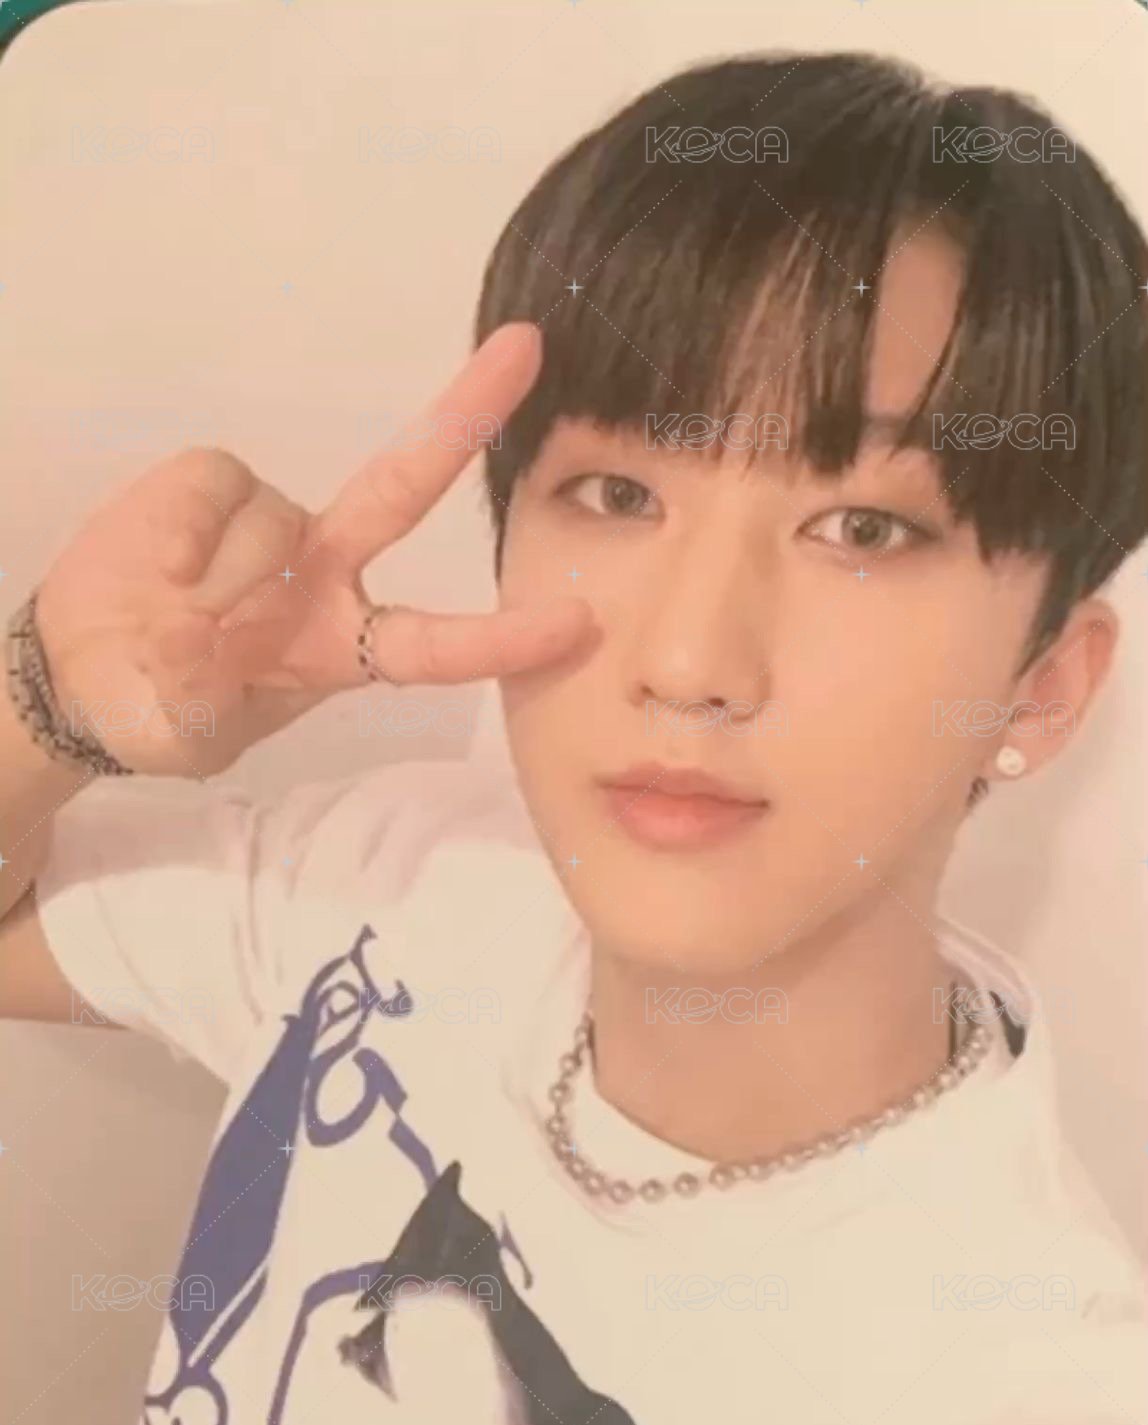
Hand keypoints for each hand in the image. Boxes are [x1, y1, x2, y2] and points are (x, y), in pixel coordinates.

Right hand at [34, 323, 591, 774]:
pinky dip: (185, 531)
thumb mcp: (187, 737)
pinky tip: (162, 568)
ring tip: (180, 612)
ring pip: (274, 519)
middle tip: (527, 347)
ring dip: (223, 573)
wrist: (88, 667)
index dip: (503, 638)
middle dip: (465, 416)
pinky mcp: (214, 480)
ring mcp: (273, 521)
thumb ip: (198, 708)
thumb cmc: (162, 710)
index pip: (436, 645)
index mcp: (344, 648)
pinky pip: (216, 486)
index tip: (578, 623)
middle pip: (406, 486)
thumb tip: (201, 644)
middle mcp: (326, 572)